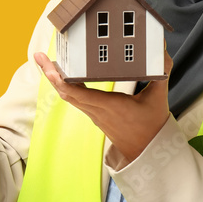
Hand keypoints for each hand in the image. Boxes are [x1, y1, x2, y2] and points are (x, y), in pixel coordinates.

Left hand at [34, 48, 172, 163]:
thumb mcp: (158, 98)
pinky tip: (63, 74)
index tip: (49, 65)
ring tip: (47, 61)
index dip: (60, 79)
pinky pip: (75, 98)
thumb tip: (163, 50)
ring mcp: (93, 113)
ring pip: (68, 96)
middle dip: (50, 74)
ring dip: (55, 79)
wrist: (147, 151)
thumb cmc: (151, 126)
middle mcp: (96, 110)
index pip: (77, 92)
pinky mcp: (94, 114)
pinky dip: (65, 85)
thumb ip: (160, 72)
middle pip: (65, 92)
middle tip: (39, 56)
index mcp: (108, 106)